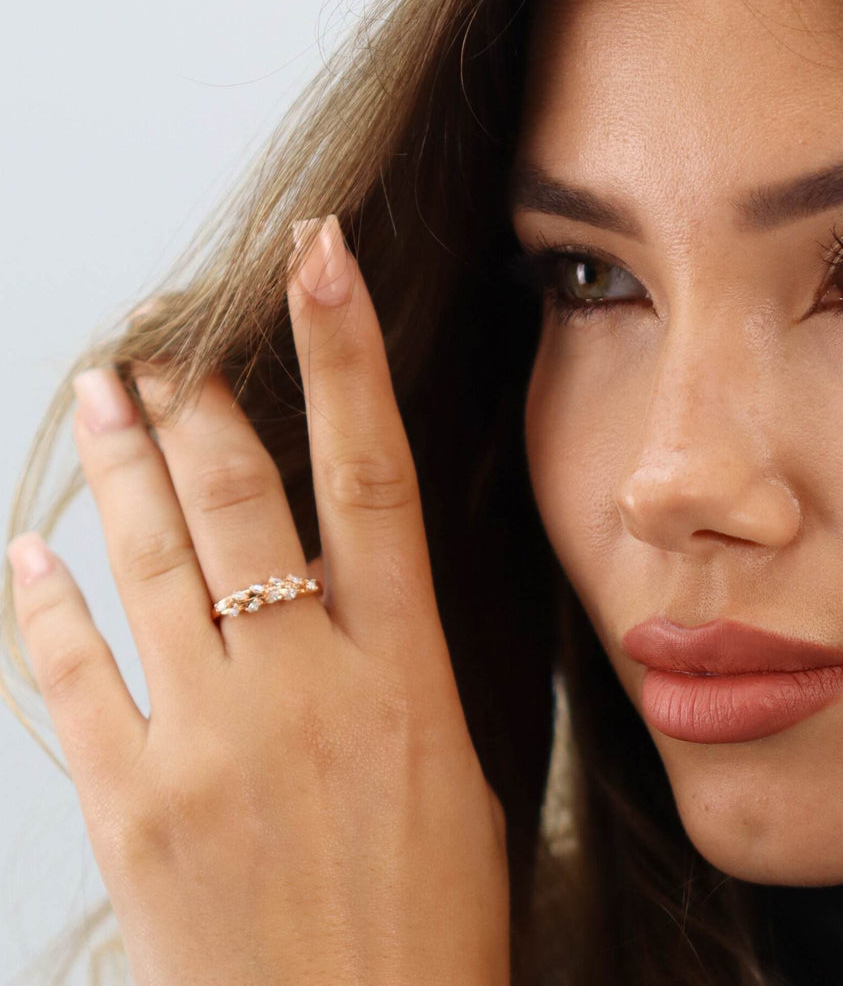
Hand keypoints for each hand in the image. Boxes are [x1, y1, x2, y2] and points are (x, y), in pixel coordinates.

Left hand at [5, 214, 509, 985]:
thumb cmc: (427, 920)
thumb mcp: (456, 776)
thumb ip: (395, 676)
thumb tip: (352, 606)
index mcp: (401, 673)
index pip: (372, 475)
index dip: (345, 357)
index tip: (319, 266)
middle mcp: (304, 685)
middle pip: (239, 497)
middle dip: (198, 406)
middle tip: (170, 354)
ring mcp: (208, 740)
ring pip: (147, 561)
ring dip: (120, 466)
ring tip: (102, 397)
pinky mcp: (134, 804)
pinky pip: (72, 671)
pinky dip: (45, 602)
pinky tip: (33, 553)